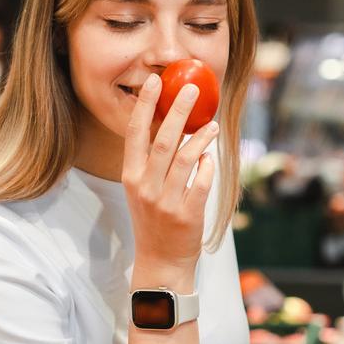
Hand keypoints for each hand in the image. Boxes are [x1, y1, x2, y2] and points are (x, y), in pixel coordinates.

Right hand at [123, 72, 218, 280]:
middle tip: (193, 90)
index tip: (155, 82)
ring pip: (185, 158)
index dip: (146, 105)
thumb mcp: (142, 189)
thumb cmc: (153, 221)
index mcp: (131, 176)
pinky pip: (202, 182)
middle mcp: (146, 187)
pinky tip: (210, 156)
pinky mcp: (188, 214)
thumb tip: (170, 123)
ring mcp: (166, 201)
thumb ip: (151, 161)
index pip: (135, 133)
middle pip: (163, 140)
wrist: (161, 261)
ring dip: (201, 137)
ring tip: (212, 124)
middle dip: (179, 111)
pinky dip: (208, 165)